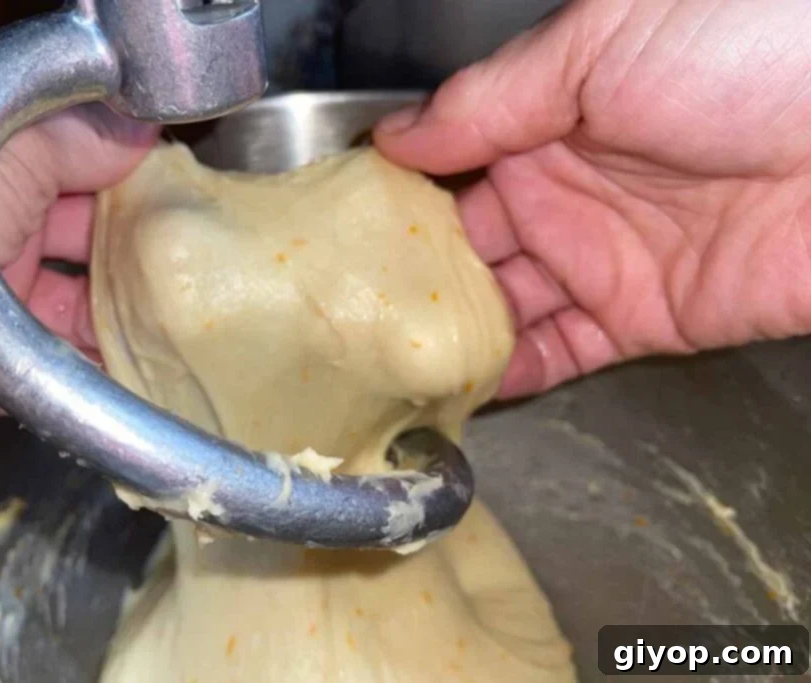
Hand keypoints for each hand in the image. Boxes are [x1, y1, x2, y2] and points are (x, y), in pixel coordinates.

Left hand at [0, 53, 157, 456]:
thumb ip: (78, 141)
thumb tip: (142, 137)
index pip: (73, 164)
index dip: (132, 181)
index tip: (192, 201)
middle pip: (77, 246)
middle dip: (140, 258)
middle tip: (206, 270)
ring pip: (65, 318)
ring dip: (122, 325)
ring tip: (192, 327)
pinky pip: (36, 386)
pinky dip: (83, 387)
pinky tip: (140, 380)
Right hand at [375, 0, 810, 398]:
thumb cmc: (752, 52)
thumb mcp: (600, 44)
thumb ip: (489, 99)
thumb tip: (394, 138)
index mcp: (547, 113)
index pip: (448, 161)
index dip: (393, 195)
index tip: (334, 230)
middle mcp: (564, 187)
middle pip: (463, 243)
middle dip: (407, 274)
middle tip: (343, 310)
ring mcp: (600, 257)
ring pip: (502, 305)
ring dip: (448, 331)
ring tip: (383, 357)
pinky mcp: (642, 319)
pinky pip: (559, 354)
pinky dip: (509, 374)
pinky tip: (457, 386)